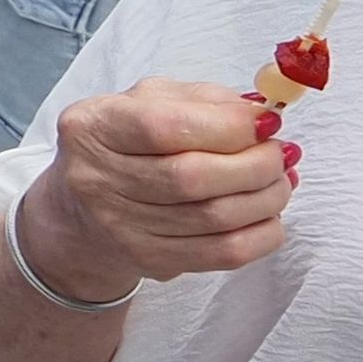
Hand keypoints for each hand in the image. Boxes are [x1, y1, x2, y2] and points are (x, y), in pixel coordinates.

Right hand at [29, 79, 297, 288]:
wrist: (81, 215)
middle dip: (257, 163)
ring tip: (280, 179)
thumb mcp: (149, 104)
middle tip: (280, 153)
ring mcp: (122, 227)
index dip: (228, 126)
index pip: (164, 127)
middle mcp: (97, 180)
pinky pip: (225, 253)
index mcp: (92, 128)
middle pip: (193, 177)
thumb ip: (205, 100)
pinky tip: (269, 213)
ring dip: (267, 197)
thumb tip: (261, 115)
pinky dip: (263, 233)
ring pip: (217, 217)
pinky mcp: (152, 261)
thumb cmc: (126, 147)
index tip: (267, 121)